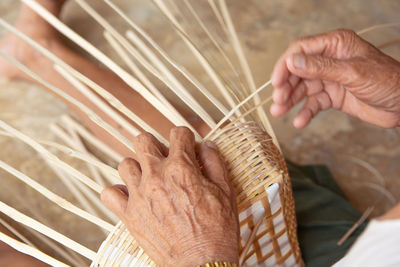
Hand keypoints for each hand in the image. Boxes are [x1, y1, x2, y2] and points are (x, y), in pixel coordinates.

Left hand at [101, 127, 238, 266]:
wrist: (201, 264)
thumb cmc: (217, 230)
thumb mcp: (226, 192)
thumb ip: (215, 163)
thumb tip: (206, 145)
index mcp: (181, 168)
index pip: (177, 133)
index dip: (185, 137)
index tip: (188, 146)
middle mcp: (156, 176)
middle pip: (143, 140)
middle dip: (156, 145)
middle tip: (166, 159)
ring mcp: (139, 195)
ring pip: (125, 164)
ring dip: (137, 167)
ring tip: (150, 179)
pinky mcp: (129, 216)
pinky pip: (109, 194)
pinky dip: (119, 192)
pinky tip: (133, 197)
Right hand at [270, 29, 399, 128]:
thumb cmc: (386, 81)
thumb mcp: (352, 72)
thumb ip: (320, 68)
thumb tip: (292, 62)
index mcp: (335, 45)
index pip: (301, 50)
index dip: (285, 65)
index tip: (276, 82)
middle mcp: (329, 60)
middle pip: (298, 71)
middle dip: (286, 86)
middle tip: (278, 101)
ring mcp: (330, 79)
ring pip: (303, 88)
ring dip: (291, 100)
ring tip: (279, 112)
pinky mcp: (332, 96)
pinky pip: (313, 103)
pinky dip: (305, 112)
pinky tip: (299, 122)